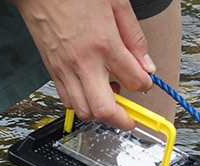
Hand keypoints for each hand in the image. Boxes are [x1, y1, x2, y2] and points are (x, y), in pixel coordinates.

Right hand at [10, 0, 156, 128]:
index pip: (134, 81)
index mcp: (104, 43)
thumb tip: (146, 66)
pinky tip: (91, 91)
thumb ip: (135, 37)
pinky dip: (82, 104)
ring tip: (111, 98)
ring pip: (84, 111)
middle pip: (105, 110)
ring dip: (101, 112)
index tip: (145, 82)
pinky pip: (68, 100)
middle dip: (123, 120)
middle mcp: (83, 61)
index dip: (145, 85)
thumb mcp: (116, 3)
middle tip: (132, 116)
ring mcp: (65, 69)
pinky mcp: (52, 70)